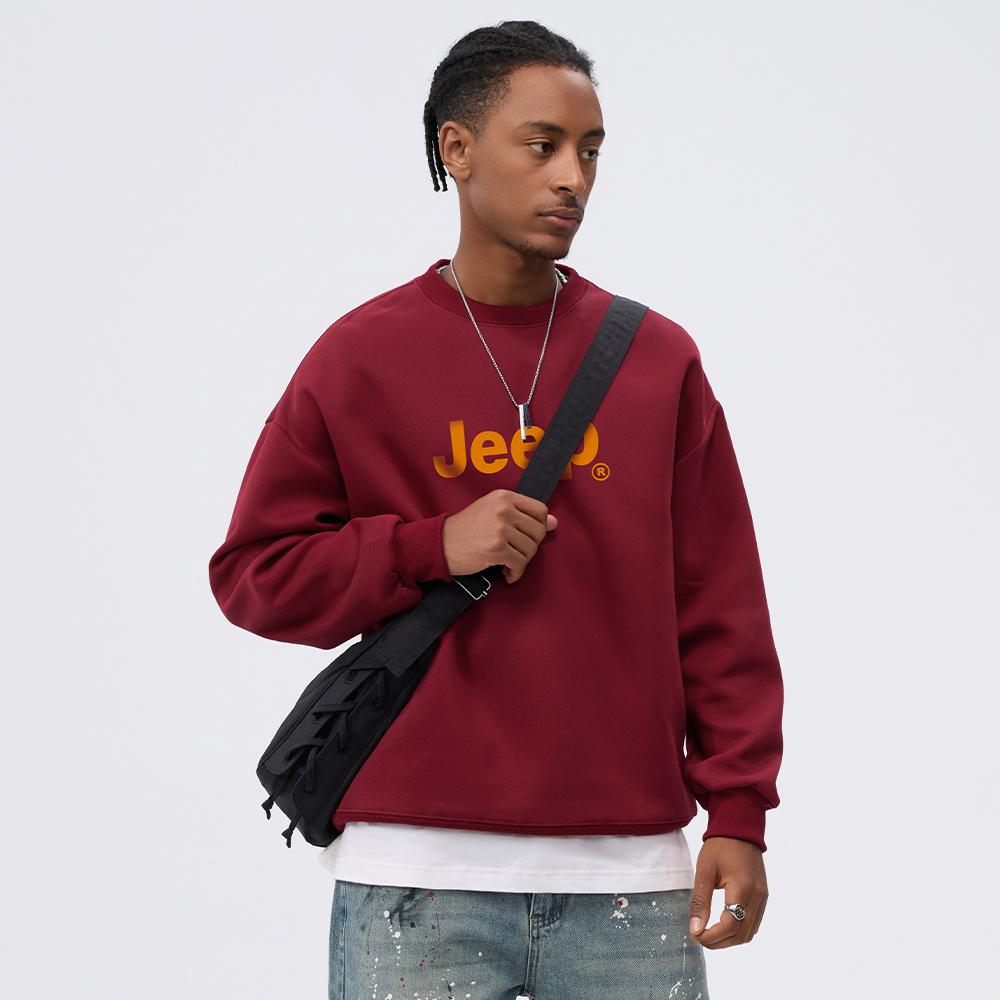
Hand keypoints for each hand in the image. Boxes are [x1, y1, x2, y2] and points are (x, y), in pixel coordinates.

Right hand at [442, 489, 557, 582]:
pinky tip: (506, 574)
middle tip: (516, 554)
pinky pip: (519, 563)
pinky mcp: (496, 548)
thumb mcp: (492, 512)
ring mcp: (500, 528)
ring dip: (521, 562)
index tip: (528, 537)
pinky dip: (515, 573)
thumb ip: (522, 515)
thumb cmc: (465, 529)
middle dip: (531, 547)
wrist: (439, 544)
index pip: (540, 510)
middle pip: (538, 531)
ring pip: (530, 549)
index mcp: (504, 496)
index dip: (539, 527)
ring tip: (508, 565)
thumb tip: (554, 523)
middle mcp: (504, 509)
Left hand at [688, 836, 767, 947]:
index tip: (696, 935)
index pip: (730, 925)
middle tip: (700, 936)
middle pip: (741, 934)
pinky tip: (724, 926)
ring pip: (749, 932)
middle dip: (720, 942)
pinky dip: (740, 930)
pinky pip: (754, 922)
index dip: (713, 937)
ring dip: (730, 939)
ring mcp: (763, 897)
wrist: (739, 827)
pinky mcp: (763, 895)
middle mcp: (757, 896)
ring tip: (710, 934)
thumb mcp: (704, 871)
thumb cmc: (720, 846)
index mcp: (743, 889)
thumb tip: (695, 929)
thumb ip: (700, 902)